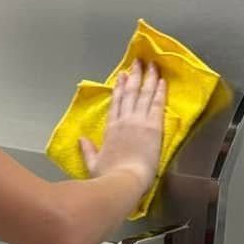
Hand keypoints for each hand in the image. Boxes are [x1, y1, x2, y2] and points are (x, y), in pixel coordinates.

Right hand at [80, 61, 166, 191]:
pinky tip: (162, 80)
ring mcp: (138, 121)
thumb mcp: (93, 164)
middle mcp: (124, 121)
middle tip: (138, 62)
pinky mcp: (153, 126)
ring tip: (151, 65)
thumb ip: (88, 150)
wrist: (124, 181)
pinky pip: (157, 103)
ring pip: (143, 94)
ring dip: (148, 77)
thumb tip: (81, 140)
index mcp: (110, 129)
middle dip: (134, 76)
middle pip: (129, 93)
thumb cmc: (109, 177)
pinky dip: (159, 91)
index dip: (118, 88)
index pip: (115, 103)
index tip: (122, 76)